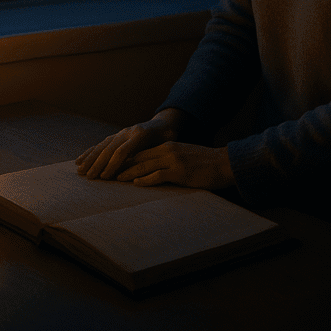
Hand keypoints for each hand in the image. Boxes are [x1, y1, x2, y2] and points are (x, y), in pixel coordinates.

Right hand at [75, 113, 182, 180]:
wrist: (163, 124)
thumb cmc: (168, 136)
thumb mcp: (168, 141)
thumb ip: (160, 149)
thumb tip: (155, 161)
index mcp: (139, 134)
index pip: (123, 151)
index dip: (113, 164)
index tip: (106, 177)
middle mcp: (127, 132)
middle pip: (109, 148)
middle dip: (98, 164)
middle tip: (89, 177)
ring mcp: (120, 133)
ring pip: (102, 146)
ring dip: (90, 159)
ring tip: (80, 171)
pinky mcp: (116, 136)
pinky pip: (100, 144)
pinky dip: (89, 152)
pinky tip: (79, 160)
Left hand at [115, 141, 235, 190]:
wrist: (223, 164)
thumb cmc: (204, 163)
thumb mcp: (183, 157)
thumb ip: (168, 160)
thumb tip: (154, 170)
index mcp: (167, 147)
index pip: (141, 152)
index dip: (125, 159)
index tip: (112, 166)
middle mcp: (168, 150)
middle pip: (139, 157)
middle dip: (122, 165)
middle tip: (107, 172)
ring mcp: (173, 160)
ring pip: (145, 165)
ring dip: (129, 173)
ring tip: (116, 179)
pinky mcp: (180, 171)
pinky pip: (159, 175)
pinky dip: (146, 179)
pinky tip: (137, 183)